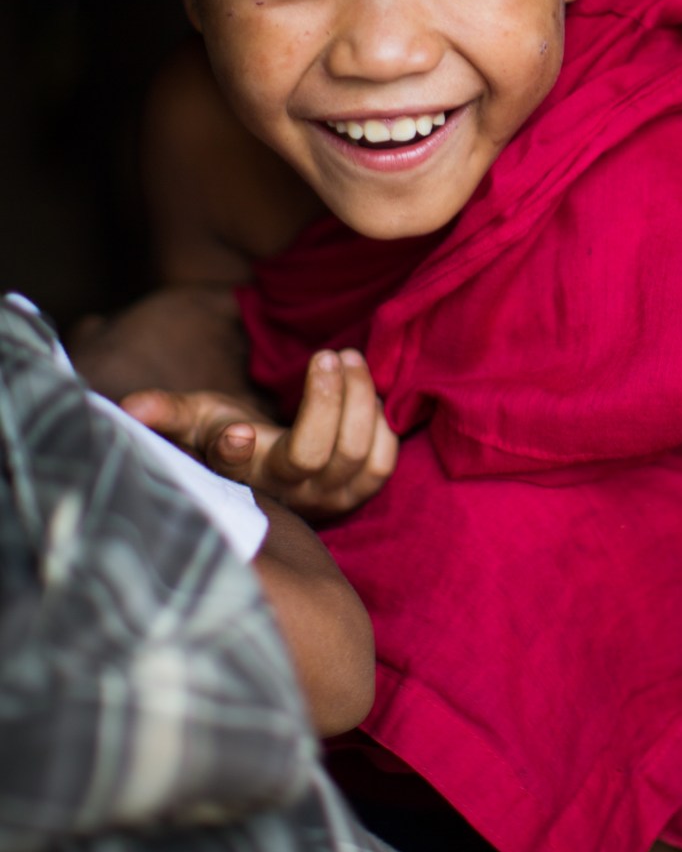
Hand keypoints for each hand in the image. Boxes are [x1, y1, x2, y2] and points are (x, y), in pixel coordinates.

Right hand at [122, 348, 397, 520]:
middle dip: (326, 397)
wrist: (271, 463)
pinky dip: (382, 424)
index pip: (234, 466)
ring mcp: (325, 497)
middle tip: (331, 354)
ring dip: (359, 398)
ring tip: (351, 358)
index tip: (237, 430)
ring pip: (355, 453)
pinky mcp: (358, 493)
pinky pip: (382, 463)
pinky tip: (369, 394)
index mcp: (239, 470)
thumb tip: (129, 407)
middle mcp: (284, 491)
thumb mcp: (196, 417)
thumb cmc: (227, 431)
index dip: (233, 450)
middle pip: (313, 453)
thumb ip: (167, 410)